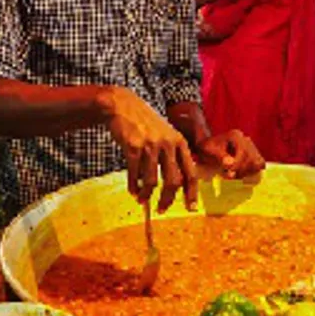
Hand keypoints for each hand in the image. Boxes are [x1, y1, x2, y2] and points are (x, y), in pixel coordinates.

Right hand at [103, 87, 198, 212]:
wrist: (123, 106)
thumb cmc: (146, 124)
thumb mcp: (166, 135)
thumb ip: (173, 155)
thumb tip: (176, 185)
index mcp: (180, 142)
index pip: (190, 173)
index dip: (192, 192)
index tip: (191, 207)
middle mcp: (168, 144)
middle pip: (173, 181)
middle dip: (167, 199)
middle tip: (162, 209)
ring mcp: (151, 146)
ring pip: (153, 181)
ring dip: (146, 194)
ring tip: (142, 200)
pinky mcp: (133, 147)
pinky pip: (135, 174)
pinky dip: (134, 186)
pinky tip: (133, 191)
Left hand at [197, 129, 264, 179]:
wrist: (209, 148)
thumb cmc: (207, 149)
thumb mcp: (209, 151)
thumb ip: (220, 156)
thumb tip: (230, 164)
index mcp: (236, 136)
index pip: (243, 151)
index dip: (238, 164)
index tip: (229, 173)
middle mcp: (246, 140)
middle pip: (252, 158)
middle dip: (242, 170)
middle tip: (230, 176)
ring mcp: (251, 147)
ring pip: (258, 162)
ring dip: (247, 172)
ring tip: (235, 175)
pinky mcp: (253, 155)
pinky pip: (259, 164)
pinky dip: (253, 171)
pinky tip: (242, 175)